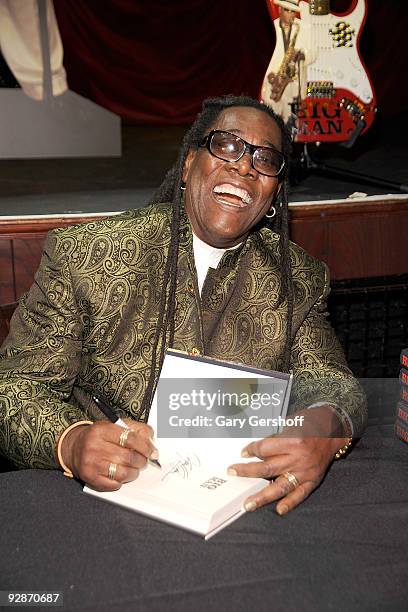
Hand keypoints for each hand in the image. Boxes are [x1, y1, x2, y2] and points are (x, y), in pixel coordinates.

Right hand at [60, 419, 157, 490]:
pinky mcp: (90, 477)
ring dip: (134, 473)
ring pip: (123, 473)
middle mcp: (95, 446)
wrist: (73, 447)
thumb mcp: (114, 425)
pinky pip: (114, 484)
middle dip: (142, 461)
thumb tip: (151, 440)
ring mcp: (91, 463)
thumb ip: (135, 429)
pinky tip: (121, 474)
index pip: (131, 438)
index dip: (146, 446)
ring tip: (134, 468)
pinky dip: (122, 481)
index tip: (153, 452)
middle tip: (143, 461)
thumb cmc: (98, 436)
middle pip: (128, 457)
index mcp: (102, 430)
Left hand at [228, 406, 348, 514]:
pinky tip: (279, 510)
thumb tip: (257, 451)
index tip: (243, 453)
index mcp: (293, 441)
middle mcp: (298, 458)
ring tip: (248, 504)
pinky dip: (290, 503)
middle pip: (267, 468)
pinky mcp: (313, 480)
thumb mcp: (291, 424)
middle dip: (247, 471)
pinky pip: (300, 494)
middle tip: (233, 472)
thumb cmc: (311, 424)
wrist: (335, 430)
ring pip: (280, 486)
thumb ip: (275, 439)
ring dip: (262, 496)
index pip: (264, 449)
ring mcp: (306, 471)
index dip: (251, 450)